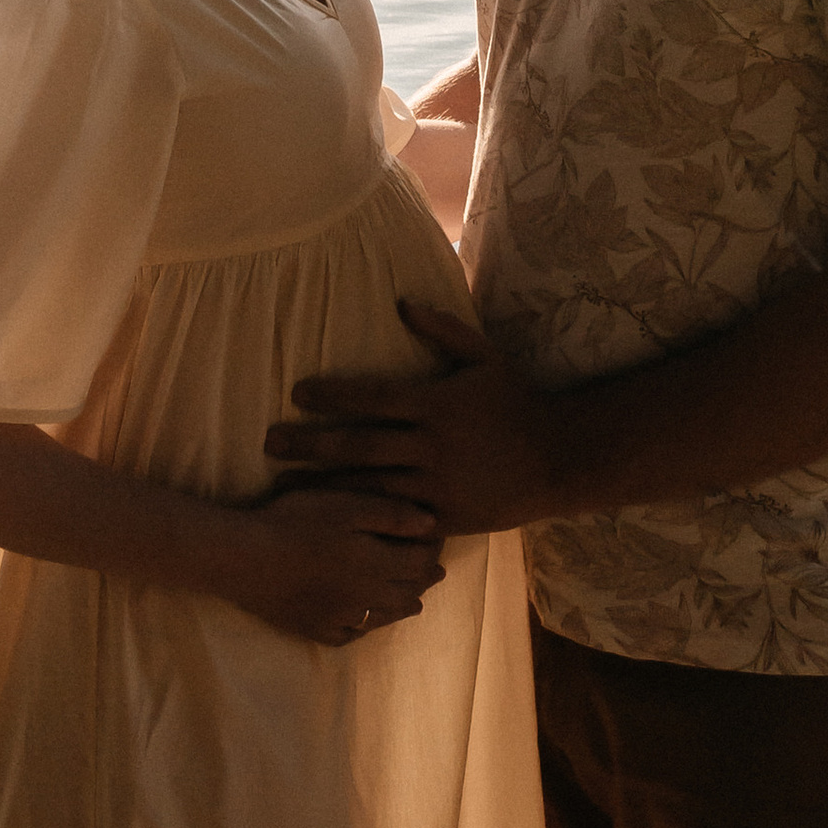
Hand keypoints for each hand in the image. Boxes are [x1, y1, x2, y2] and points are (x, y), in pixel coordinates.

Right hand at [215, 482, 447, 646]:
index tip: (437, 539)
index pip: (421, 562)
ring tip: (413, 601)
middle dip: (424, 581)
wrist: (245, 559)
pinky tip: (365, 621)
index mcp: (377, 565)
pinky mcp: (315, 630)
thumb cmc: (296, 522)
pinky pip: (350, 635)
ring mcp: (340, 618)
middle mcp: (366, 599)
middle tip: (435, 572)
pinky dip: (365, 628)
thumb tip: (432, 526)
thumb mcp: (346, 506)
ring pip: (383, 618)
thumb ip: (391, 515)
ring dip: (402, 607)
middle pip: (407, 594)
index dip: (433, 550)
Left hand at [264, 299, 560, 537]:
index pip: (374, 398)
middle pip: (360, 445)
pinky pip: (397, 519)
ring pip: (370, 487)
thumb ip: (442, 328)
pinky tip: (333, 524)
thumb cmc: (515, 400)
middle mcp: (431, 446)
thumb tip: (401, 303)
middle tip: (270, 443)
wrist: (557, 457)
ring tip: (284, 489)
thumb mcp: (484, 356)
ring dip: (325, 487)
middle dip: (311, 444)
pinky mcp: (445, 517)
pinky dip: (364, 520)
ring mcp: (437, 485)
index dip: (334, 396)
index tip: (298, 394)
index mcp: (436, 404)